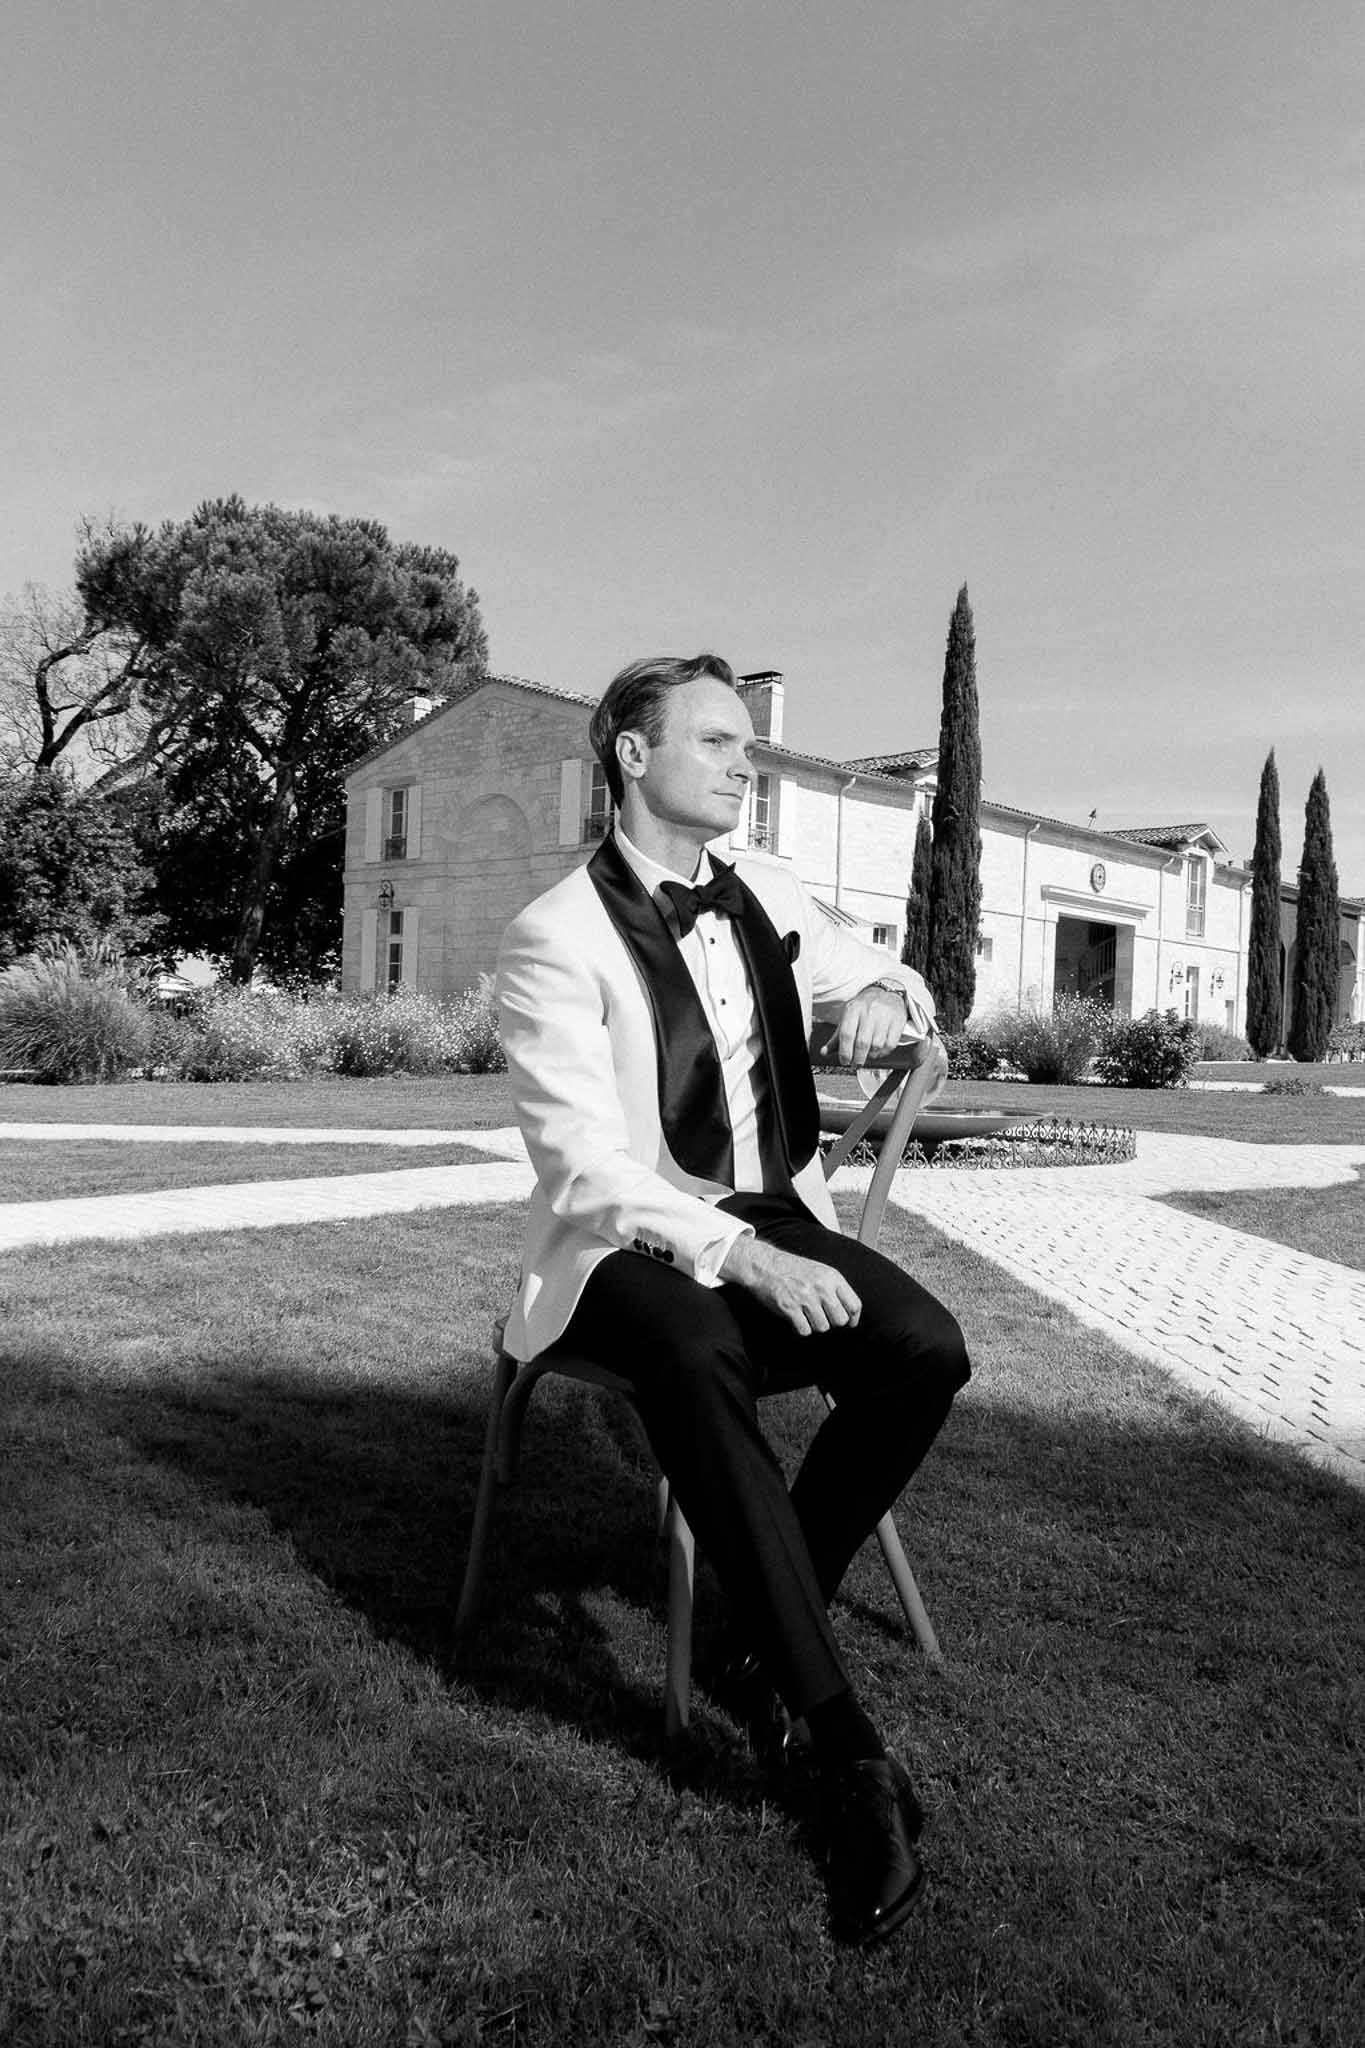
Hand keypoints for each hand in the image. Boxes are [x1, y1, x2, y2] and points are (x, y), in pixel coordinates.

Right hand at [719, 1235, 861, 1335]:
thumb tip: (848, 1312)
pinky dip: (801, 1328)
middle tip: (821, 1316)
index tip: (849, 1323)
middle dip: (832, 1322)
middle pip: (840, 1320)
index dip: (853, 1318)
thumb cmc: (792, 1269)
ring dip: (814, 1324)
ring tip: (806, 1314)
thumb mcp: (820, 1271)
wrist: (765, 1265)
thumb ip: (835, 1288)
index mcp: (832, 1277)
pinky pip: (805, 1330)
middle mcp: (822, 1288)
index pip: (855, 1305)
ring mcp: (806, 1298)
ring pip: (823, 1327)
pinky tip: (796, 1318)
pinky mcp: (790, 1308)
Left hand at [827, 985, 907, 1068]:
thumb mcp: (848, 1017)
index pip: (847, 1034)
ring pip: (877, 1044)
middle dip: (858, 1058)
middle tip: (856, 1063)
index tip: (845, 1061)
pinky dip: (883, 1052)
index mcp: (853, 1009)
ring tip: (867, 1055)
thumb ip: (837, 1036)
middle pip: (862, 1042)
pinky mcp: (898, 1021)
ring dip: (871, 1055)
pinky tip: (878, 1051)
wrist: (887, 992)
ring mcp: (884, 1015)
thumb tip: (825, 1052)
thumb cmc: (865, 1007)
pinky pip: (890, 1044)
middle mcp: (869, 1011)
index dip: (845, 1051)